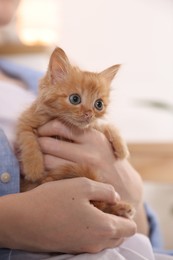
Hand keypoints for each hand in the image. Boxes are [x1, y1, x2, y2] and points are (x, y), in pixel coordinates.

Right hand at [0, 178, 135, 252]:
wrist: (23, 220)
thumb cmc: (53, 200)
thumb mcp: (82, 185)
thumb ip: (105, 190)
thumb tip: (116, 197)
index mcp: (105, 227)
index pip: (130, 228)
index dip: (127, 214)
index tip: (115, 203)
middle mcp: (97, 243)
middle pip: (120, 236)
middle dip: (117, 221)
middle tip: (104, 205)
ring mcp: (84, 248)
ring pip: (106, 240)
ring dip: (105, 226)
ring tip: (90, 209)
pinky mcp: (72, 249)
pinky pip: (92, 241)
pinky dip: (92, 230)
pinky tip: (78, 216)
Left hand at [37, 120, 142, 207]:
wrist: (127, 189)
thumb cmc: (110, 161)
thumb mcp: (103, 141)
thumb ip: (83, 133)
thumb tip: (54, 124)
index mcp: (94, 136)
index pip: (59, 125)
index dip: (45, 128)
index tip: (42, 132)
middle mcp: (89, 151)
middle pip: (48, 143)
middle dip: (38, 144)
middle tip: (35, 147)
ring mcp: (84, 169)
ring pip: (47, 161)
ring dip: (40, 160)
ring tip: (40, 160)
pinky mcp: (79, 185)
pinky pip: (52, 176)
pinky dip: (46, 173)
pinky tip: (47, 172)